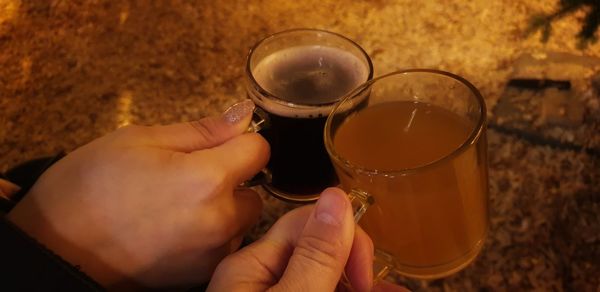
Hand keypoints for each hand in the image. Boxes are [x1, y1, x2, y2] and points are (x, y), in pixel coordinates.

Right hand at [7, 100, 268, 288]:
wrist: (57, 249)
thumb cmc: (90, 188)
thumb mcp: (141, 140)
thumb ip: (202, 131)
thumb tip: (242, 116)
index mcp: (208, 179)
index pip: (259, 149)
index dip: (241, 140)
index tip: (221, 143)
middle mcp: (220, 220)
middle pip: (254, 190)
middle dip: (231, 179)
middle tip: (186, 176)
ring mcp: (212, 251)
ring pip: (240, 220)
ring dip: (222, 209)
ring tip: (175, 205)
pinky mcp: (201, 273)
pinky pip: (223, 244)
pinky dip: (209, 235)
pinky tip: (173, 229)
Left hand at [208, 188, 397, 291]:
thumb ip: (315, 255)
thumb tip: (336, 196)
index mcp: (250, 265)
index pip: (306, 223)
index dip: (344, 239)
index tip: (367, 271)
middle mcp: (260, 277)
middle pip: (319, 248)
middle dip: (355, 261)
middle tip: (378, 286)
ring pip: (324, 271)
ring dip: (359, 277)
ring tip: (390, 287)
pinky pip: (320, 286)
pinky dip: (348, 287)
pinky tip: (375, 290)